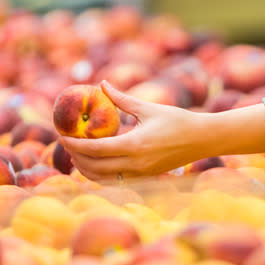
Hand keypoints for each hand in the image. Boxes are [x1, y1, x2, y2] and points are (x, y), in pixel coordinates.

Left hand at [59, 81, 211, 180]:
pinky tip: (96, 162)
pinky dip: (101, 174)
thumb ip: (121, 99)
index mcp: (134, 146)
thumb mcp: (148, 108)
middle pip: (94, 168)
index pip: (95, 150)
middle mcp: (135, 164)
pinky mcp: (146, 178)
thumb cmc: (177, 120)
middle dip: (75, 157)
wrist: (203, 140)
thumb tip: (101, 84)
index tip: (61, 135)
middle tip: (66, 143)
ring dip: (86, 169)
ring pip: (103, 179)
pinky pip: (116, 181)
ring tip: (77, 154)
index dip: (74, 144)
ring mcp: (141, 175)